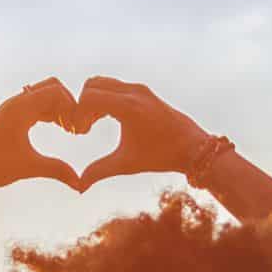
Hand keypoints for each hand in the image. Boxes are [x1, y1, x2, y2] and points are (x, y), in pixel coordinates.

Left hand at [0, 78, 79, 192]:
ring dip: (58, 108)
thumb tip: (80, 184)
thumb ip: (58, 170)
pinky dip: (48, 112)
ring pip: (42, 96)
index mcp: (20, 108)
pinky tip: (57, 128)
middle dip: (67, 103)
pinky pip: (34, 105)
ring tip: (69, 129)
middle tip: (75, 127)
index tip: (78, 129)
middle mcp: (15, 103)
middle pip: (51, 87)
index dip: (72, 106)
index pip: (55, 91)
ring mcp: (11, 108)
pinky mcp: (9, 117)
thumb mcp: (30, 167)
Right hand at [73, 76, 208, 189]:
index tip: (81, 133)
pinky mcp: (143, 91)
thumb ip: (98, 171)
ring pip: (102, 83)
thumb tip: (78, 187)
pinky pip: (115, 86)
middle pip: (92, 85)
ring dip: (93, 101)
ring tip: (92, 125)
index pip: (89, 97)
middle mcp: (134, 92)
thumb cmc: (160, 156)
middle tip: (84, 129)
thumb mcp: (127, 164)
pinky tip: (105, 120)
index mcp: (128, 107)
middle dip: (83, 105)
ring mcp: (139, 89)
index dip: (78, 114)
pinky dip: (105, 98)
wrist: (192, 148)